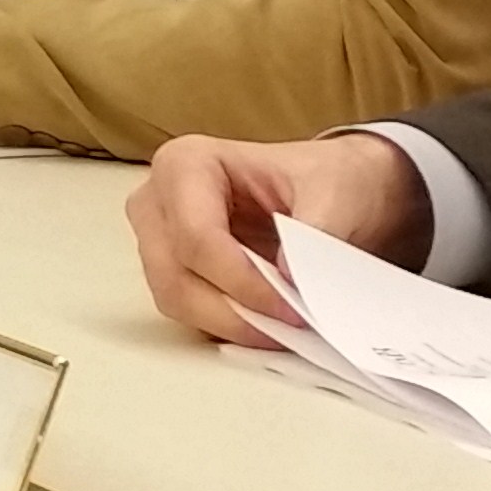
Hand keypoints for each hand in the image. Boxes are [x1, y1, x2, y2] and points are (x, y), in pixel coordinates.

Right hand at [127, 132, 429, 341]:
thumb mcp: (333, 193)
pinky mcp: (172, 272)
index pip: (197, 236)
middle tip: (288, 325)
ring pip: (176, 300)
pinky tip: (267, 323)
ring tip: (281, 327)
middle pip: (175, 274)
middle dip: (235, 309)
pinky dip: (228, 326)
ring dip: (231, 323)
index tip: (291, 305)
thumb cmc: (322, 177)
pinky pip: (188, 312)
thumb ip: (314, 231)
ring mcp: (158, 239)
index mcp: (186, 162)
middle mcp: (158, 200)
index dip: (243, 280)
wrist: (329, 188)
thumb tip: (288, 280)